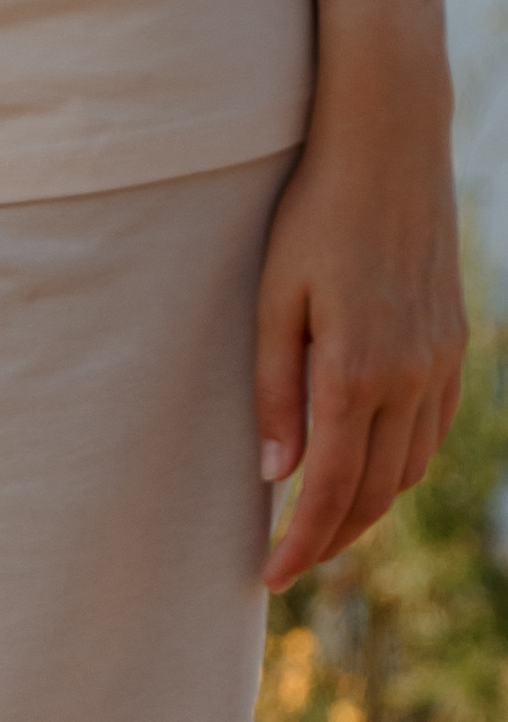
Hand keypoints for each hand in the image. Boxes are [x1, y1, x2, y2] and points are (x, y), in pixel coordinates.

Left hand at [255, 87, 465, 589]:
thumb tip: (277, 477)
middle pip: (374, 494)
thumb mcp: (272, 303)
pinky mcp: (453, 343)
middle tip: (288, 565)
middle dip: (330, 540)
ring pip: (408, 470)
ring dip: (367, 509)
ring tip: (322, 529)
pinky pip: (432, 431)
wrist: (390, 144)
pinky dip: (400, 467)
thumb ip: (273, 393)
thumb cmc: (313, 216)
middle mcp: (409, 376)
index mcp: (357, 373)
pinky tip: (369, 473)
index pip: (331, 491)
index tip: (269, 578)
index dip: (300, 545)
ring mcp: (440, 360)